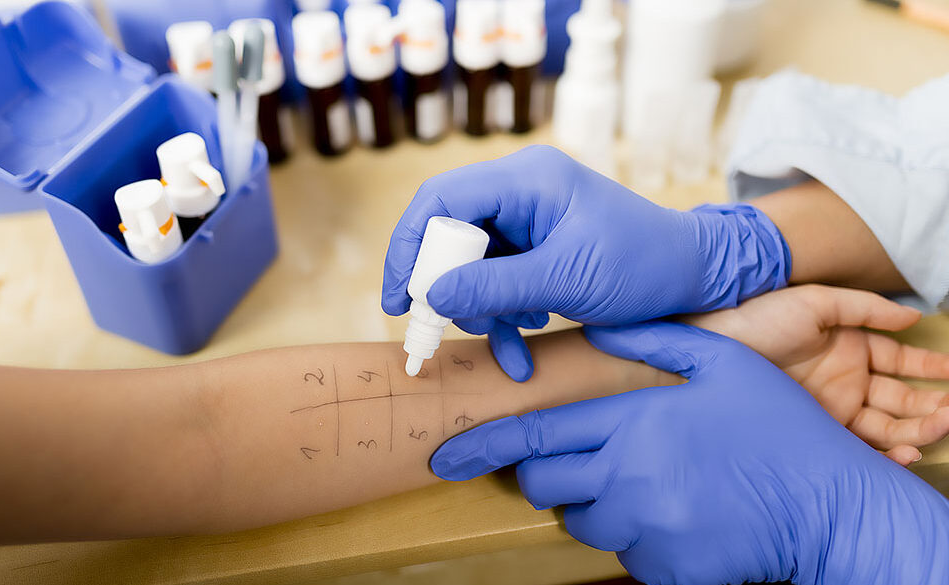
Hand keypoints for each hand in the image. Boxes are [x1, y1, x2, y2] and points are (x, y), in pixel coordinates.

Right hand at [382, 145, 789, 381]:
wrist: (693, 277)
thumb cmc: (642, 265)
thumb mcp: (566, 279)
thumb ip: (495, 286)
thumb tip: (432, 296)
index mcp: (526, 180)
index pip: (440, 200)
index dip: (409, 248)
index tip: (399, 299)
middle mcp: (519, 191)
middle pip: (449, 235)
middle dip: (446, 288)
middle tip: (438, 329)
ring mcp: (527, 220)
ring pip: (470, 265)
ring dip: (480, 309)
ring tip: (509, 339)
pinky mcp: (535, 248)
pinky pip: (496, 281)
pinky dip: (503, 315)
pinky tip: (524, 341)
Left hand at [431, 322, 948, 584]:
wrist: (833, 506)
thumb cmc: (778, 428)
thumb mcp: (723, 364)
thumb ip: (653, 342)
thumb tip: (600, 329)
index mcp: (634, 424)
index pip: (535, 437)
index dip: (482, 447)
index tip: (444, 457)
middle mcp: (628, 479)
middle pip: (545, 485)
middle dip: (546, 474)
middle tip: (583, 460)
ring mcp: (646, 530)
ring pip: (581, 523)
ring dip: (596, 504)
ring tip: (650, 483)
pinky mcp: (666, 570)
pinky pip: (624, 556)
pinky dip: (637, 537)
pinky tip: (679, 514)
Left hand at [689, 285, 948, 464]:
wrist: (712, 345)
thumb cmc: (758, 317)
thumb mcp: (815, 303)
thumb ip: (865, 308)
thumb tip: (912, 315)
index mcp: (850, 347)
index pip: (901, 361)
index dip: (930, 368)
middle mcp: (845, 378)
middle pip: (901, 398)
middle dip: (932, 405)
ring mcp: (830, 405)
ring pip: (887, 424)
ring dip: (917, 429)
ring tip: (942, 426)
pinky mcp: (814, 428)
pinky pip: (857, 444)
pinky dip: (884, 452)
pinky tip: (907, 452)